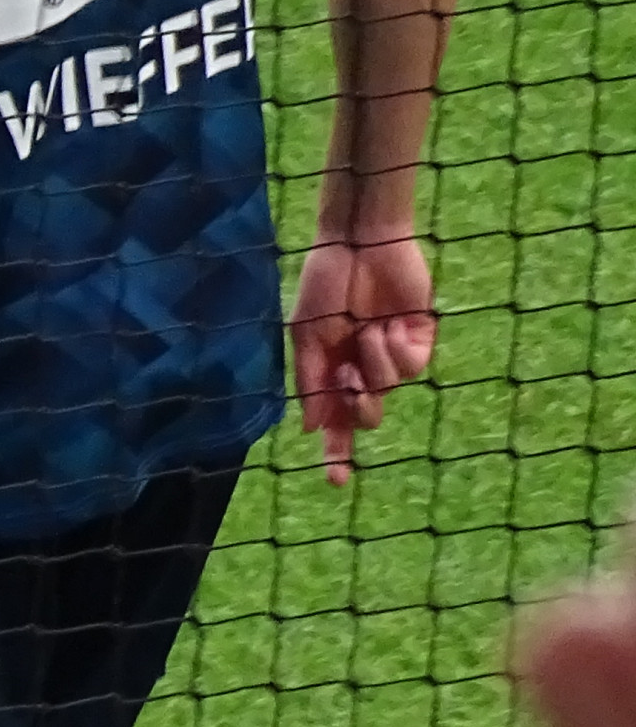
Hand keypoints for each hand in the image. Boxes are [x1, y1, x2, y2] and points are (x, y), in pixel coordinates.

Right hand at [290, 233, 437, 487]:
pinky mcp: (419, 337)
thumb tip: (310, 427)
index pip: (335, 422)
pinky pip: (413, 367)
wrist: (360, 244)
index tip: (336, 482)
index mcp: (330, 370)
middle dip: (358, 405)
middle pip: (367, 414)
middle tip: (349, 381)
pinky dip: (398, 351)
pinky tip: (390, 326)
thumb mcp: (306, 336)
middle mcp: (362, 367)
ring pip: (390, 388)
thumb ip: (309, 381)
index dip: (336, 453)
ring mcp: (391, 353)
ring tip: (368, 331)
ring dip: (375, 364)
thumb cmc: (325, 285)